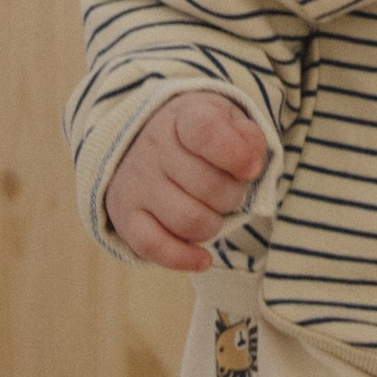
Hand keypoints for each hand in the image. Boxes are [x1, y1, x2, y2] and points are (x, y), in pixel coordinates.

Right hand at [105, 90, 272, 270]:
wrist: (143, 141)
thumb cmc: (199, 137)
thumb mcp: (228, 121)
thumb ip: (248, 138)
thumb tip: (252, 165)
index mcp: (183, 118)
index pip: (206, 132)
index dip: (236, 155)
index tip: (251, 169)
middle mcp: (154, 149)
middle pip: (208, 186)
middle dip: (233, 196)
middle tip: (231, 191)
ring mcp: (137, 184)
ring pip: (187, 220)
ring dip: (213, 225)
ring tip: (213, 213)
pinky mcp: (125, 217)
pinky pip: (152, 247)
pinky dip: (182, 258)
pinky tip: (203, 258)